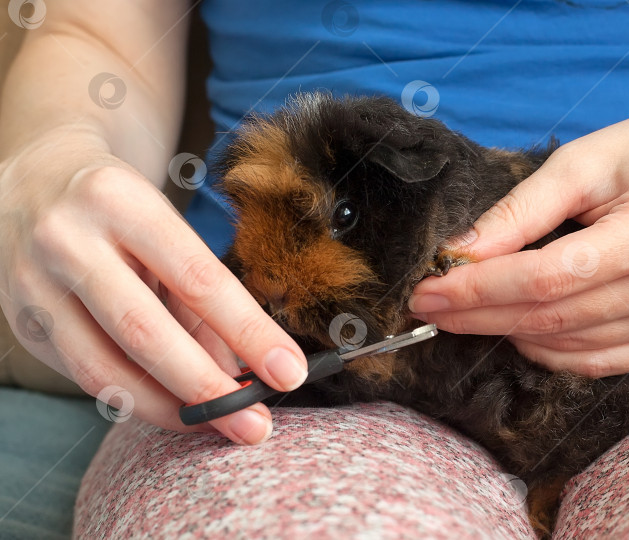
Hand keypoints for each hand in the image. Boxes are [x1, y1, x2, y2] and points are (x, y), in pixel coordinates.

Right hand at [0, 130, 307, 443]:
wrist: (32, 182)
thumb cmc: (119, 208)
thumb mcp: (166, 228)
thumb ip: (202, 298)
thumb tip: (241, 371)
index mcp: (121, 202)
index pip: (198, 278)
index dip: (248, 332)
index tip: (288, 371)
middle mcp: (69, 240)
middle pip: (146, 333)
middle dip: (208, 388)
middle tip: (254, 422)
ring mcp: (33, 285)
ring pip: (106, 369)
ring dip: (170, 409)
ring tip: (215, 423)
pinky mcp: (21, 322)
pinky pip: (84, 377)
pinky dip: (134, 399)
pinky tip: (170, 407)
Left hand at [410, 100, 628, 376]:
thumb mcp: (580, 162)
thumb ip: (519, 212)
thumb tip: (458, 254)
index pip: (547, 277)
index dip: (480, 288)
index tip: (427, 289)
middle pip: (551, 317)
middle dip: (478, 314)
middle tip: (427, 305)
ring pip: (566, 345)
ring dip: (504, 332)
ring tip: (462, 311)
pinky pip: (593, 361)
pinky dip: (544, 350)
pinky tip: (513, 327)